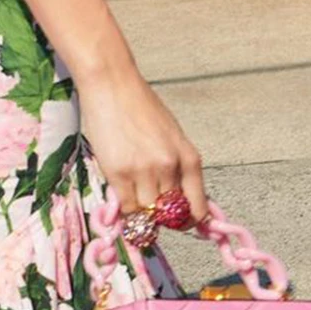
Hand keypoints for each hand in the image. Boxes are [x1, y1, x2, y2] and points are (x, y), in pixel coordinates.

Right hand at [76, 58, 208, 225]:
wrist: (113, 85)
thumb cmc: (141, 106)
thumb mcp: (171, 136)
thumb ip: (177, 165)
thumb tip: (177, 198)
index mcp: (189, 158)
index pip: (198, 208)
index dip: (189, 222)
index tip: (180, 224)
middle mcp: (170, 167)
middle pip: (171, 214)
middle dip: (162, 216)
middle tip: (151, 209)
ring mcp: (144, 172)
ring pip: (148, 214)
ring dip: (142, 212)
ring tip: (134, 196)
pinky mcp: (118, 173)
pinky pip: (127, 207)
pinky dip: (126, 208)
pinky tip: (122, 193)